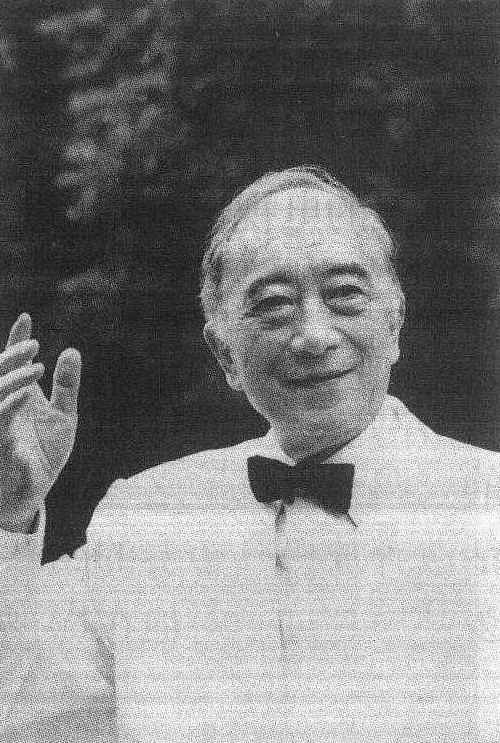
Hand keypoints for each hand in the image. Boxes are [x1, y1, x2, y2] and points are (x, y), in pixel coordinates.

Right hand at [0, 314, 81, 532]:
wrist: (35, 491)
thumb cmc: (45, 452)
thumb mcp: (63, 415)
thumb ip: (66, 385)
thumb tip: (71, 350)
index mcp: (18, 396)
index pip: (12, 363)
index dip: (16, 340)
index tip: (26, 317)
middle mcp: (4, 406)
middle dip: (12, 355)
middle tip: (33, 344)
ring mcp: (0, 424)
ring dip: (14, 378)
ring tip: (37, 366)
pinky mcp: (0, 444)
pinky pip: (0, 421)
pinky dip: (10, 405)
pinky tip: (26, 393)